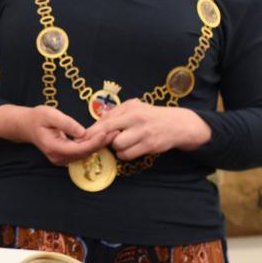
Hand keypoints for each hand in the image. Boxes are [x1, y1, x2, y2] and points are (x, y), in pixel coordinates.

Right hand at [0, 104, 111, 165]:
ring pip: (84, 154)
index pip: (78, 148)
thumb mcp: (49, 114)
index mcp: (53, 147)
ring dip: (98, 144)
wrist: (26, 125)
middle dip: (100, 143)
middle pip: (84, 153)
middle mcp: (58, 157)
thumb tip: (83, 132)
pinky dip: (91, 145)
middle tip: (115, 131)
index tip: (105, 132)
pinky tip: (101, 136)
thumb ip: (66, 123)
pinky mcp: (65, 157)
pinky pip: (81, 152)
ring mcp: (61, 159)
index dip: (94, 142)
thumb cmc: (37, 117)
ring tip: (112, 133)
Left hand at [89, 100, 210, 160]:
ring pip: (117, 146)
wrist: (178, 124)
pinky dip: (124, 154)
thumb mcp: (134, 107)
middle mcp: (136, 119)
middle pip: (108, 134)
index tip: (82, 137)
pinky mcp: (150, 145)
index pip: (105, 121)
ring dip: (116, 148)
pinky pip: (127, 155)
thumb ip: (115, 114)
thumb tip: (95, 123)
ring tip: (122, 143)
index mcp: (130, 108)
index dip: (92, 131)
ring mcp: (144, 133)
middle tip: (103, 142)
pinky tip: (130, 149)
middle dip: (102, 140)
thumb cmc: (151, 116)